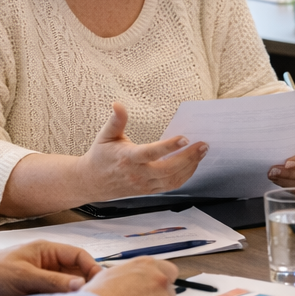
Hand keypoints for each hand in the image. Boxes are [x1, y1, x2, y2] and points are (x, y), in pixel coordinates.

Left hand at [0, 240, 100, 295]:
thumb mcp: (24, 276)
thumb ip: (53, 281)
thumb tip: (80, 285)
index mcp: (47, 251)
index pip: (78, 256)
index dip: (91, 267)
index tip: (98, 282)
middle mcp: (48, 264)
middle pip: (75, 273)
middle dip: (83, 285)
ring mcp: (43, 279)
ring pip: (67, 287)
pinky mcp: (37, 293)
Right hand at [77, 103, 207, 201]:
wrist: (91, 182)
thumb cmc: (100, 156)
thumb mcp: (105, 135)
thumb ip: (116, 120)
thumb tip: (118, 105)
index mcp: (127, 158)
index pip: (151, 153)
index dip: (169, 146)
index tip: (184, 138)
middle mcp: (137, 174)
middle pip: (167, 169)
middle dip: (188, 158)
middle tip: (203, 145)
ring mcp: (144, 184)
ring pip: (172, 180)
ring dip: (190, 167)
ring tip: (201, 153)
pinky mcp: (149, 190)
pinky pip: (171, 186)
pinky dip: (185, 176)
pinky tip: (193, 164)